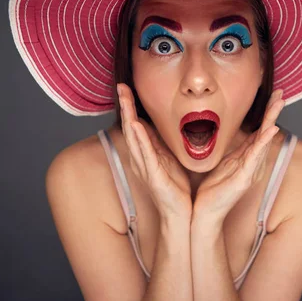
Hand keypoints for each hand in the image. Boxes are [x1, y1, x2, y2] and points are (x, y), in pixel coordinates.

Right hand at [117, 83, 192, 221]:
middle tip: (120, 86)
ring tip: (124, 98)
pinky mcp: (152, 175)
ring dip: (128, 116)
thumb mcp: (171, 159)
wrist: (180, 214)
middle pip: (129, 126)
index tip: (127, 87)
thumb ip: (167, 142)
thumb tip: (173, 123)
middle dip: (124, 106)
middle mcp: (142, 158)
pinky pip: (145, 153)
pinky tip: (135, 125)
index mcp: (147, 152)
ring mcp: (145, 166)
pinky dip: (139, 138)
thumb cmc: (177, 188)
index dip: (130, 106)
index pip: (136, 125)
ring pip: (133, 136)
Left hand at [193, 89, 284, 223]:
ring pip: (263, 140)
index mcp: (244, 156)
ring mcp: (249, 169)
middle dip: (273, 111)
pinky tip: (271, 130)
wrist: (206, 212)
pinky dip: (263, 142)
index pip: (258, 130)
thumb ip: (225, 148)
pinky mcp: (244, 177)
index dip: (266, 112)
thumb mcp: (219, 162)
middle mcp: (251, 161)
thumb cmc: (212, 189)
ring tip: (279, 104)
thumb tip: (217, 129)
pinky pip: (255, 156)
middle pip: (265, 131)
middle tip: (280, 93)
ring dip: (271, 120)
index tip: (272, 94)